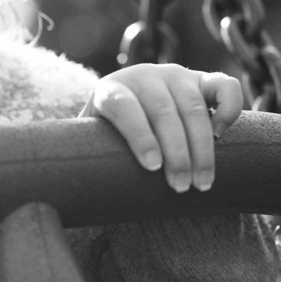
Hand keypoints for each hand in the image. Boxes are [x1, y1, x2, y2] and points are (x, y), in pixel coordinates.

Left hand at [80, 64, 241, 192]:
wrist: (130, 110)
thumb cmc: (108, 142)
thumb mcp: (92, 147)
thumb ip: (81, 163)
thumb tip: (50, 206)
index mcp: (110, 90)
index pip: (124, 107)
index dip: (138, 136)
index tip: (151, 167)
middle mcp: (143, 76)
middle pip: (163, 112)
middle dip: (175, 153)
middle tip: (181, 188)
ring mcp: (175, 75)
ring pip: (194, 107)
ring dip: (202, 147)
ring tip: (202, 182)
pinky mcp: (203, 79)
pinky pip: (226, 87)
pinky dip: (230, 108)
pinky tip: (222, 136)